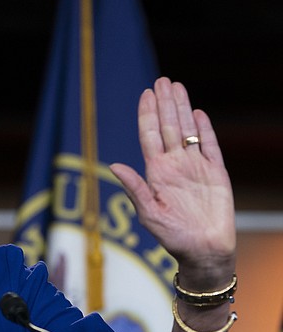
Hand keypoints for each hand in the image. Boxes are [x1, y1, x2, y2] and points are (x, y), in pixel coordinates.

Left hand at [110, 77, 235, 286]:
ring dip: (182, 108)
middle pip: (168, 126)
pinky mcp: (216, 174)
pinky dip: (204, 130)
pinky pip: (210, 146)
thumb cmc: (173, 237)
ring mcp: (195, 167)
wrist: (203, 251)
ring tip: (177, 86)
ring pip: (187, 131)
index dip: (148, 114)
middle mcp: (174, 165)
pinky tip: (198, 113)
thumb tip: (115, 166)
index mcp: (156, 172)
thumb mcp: (149, 213)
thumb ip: (135, 188)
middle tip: (161, 80)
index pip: (150, 136)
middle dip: (164, 103)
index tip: (145, 93)